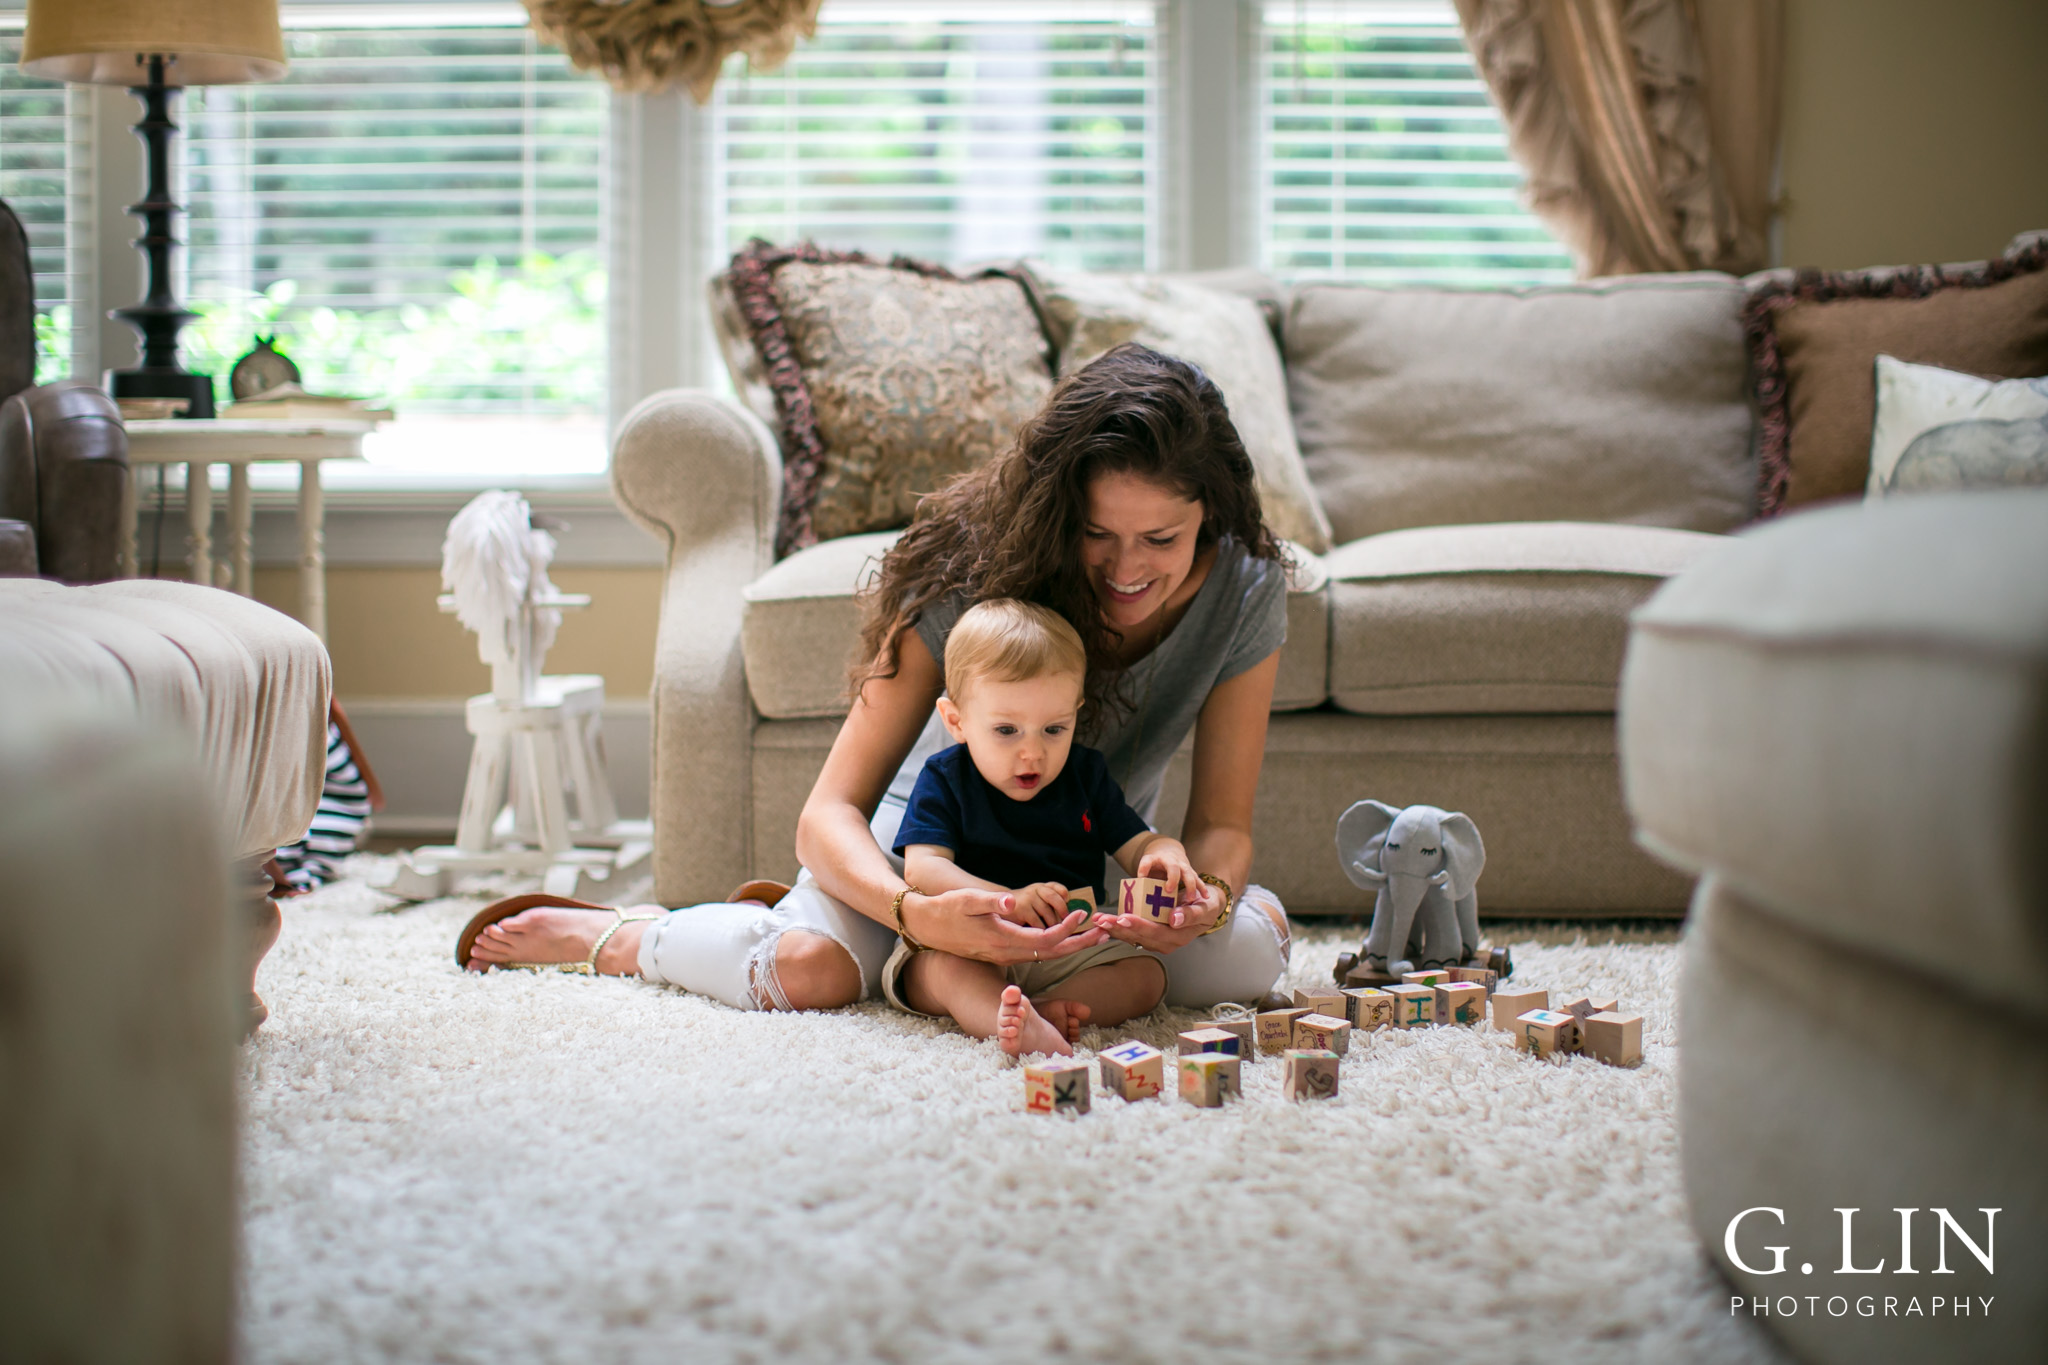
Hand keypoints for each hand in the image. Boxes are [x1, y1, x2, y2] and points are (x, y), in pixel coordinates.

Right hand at [901, 887, 1107, 967]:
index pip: (1044, 940)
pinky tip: (1067, 936)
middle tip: (1106, 932)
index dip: (1067, 929)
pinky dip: (1056, 944)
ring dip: (1072, 945)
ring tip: (1094, 934)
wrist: (928, 926)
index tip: (1083, 914)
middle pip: (1053, 953)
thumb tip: (1012, 900)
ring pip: (1046, 954)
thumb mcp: (967, 900)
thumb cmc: (947, 909)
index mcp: (1003, 940)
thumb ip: (991, 901)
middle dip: (1081, 944)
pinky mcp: (1004, 952)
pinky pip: (1036, 952)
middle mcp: (1008, 952)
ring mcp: (1006, 954)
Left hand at [1093, 876, 1224, 951]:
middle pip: (1138, 937)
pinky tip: (1103, 922)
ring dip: (1113, 929)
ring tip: (1097, 920)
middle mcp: (1164, 943)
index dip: (1139, 925)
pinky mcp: (1148, 936)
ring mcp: (1155, 941)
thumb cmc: (1205, 906)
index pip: (1155, 932)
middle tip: (1101, 920)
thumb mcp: (1204, 908)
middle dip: (1118, 928)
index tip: (1124, 917)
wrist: (1205, 908)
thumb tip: (1174, 919)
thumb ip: (1191, 914)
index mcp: (1178, 938)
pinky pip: (1130, 933)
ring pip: (1131, 937)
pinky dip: (1116, 928)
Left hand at [1135, 842, 1200, 906]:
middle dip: (1172, 878)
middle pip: (1173, 867)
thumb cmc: (1154, 865)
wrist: (1167, 851)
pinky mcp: (1190, 872)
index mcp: (1155, 859)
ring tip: (1190, 898)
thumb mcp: (1145, 868)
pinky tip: (1205, 897)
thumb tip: (1135, 896)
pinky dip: (1201, 888)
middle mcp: (1170, 860)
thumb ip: (1141, 879)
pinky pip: (1197, 880)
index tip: (1141, 876)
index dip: (1144, 867)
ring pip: (1188, 873)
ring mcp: (1182, 865)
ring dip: (1190, 886)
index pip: (1148, 860)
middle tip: (1169, 890)